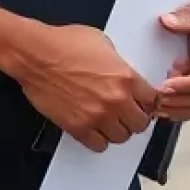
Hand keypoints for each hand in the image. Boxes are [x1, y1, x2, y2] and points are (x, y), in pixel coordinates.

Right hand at [11, 23, 158, 152]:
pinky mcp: (77, 127)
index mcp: (126, 78)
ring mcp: (97, 116)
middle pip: (141, 124)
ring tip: (109, 122)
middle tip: (126, 113)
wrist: (36, 54)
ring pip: (121, 137)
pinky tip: (94, 129)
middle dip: (135, 118)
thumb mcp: (104, 44)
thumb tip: (123, 75)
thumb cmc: (65, 43)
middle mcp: (116, 100)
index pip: (153, 101)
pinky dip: (98, 140)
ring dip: (117, 130)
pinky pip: (99, 145)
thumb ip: (119, 64)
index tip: (143, 103)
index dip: (148, 102)